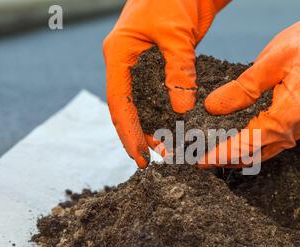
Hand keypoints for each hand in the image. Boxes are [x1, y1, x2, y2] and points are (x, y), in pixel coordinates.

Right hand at [103, 0, 229, 167]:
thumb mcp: (177, 35)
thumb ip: (178, 71)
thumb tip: (181, 108)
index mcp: (119, 54)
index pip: (118, 101)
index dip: (128, 132)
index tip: (140, 157)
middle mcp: (126, 62)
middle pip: (127, 107)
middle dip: (140, 134)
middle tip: (159, 157)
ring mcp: (141, 64)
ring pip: (141, 102)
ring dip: (153, 125)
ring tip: (169, 146)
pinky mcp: (158, 64)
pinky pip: (157, 93)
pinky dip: (165, 110)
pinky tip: (176, 124)